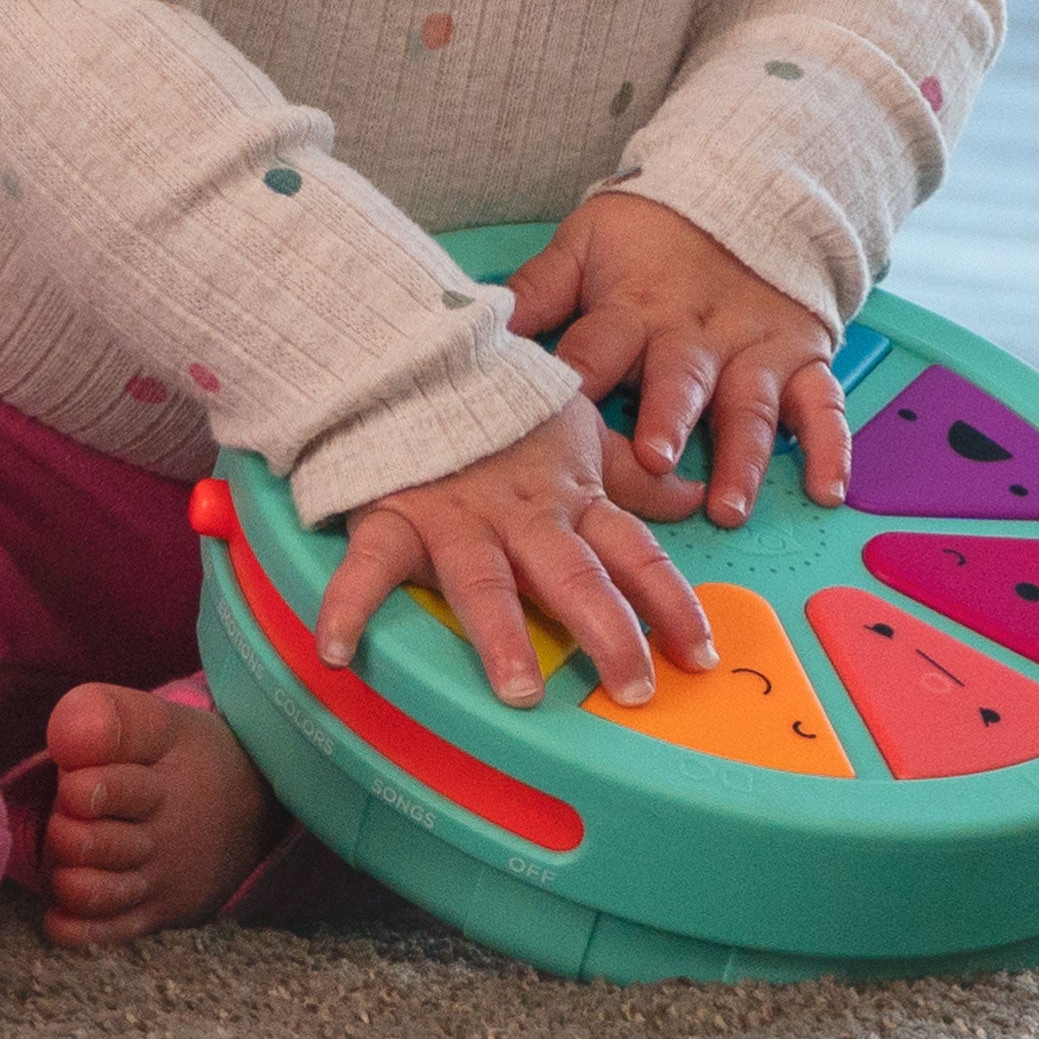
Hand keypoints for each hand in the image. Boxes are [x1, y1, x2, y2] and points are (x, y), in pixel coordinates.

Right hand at [313, 395, 717, 707]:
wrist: (419, 348)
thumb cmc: (502, 399)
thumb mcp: (575, 429)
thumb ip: (631, 474)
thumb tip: (693, 497)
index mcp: (569, 498)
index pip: (633, 553)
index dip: (670, 602)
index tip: (700, 654)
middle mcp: (521, 516)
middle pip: (572, 575)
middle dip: (606, 630)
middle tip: (634, 687)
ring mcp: (456, 518)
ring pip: (484, 579)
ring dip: (501, 633)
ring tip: (519, 689)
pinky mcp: (394, 514)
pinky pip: (369, 563)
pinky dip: (350, 604)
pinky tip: (337, 652)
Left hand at [508, 190, 848, 529]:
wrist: (740, 189)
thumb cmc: (647, 235)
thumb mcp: (585, 245)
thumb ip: (537, 289)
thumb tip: (474, 318)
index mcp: (632, 307)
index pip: (598, 346)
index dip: (577, 377)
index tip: (557, 416)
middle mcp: (694, 333)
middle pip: (680, 377)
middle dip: (668, 417)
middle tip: (654, 459)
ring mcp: (752, 348)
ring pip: (749, 404)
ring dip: (742, 455)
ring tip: (729, 504)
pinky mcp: (801, 358)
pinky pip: (822, 406)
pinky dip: (831, 448)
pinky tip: (827, 491)